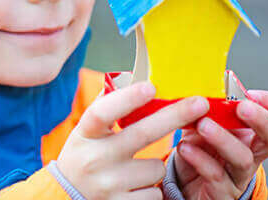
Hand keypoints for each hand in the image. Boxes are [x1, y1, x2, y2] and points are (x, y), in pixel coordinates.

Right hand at [57, 82, 209, 199]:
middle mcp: (95, 159)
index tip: (151, 87)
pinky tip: (133, 187)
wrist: (66, 198)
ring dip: (155, 164)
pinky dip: (151, 187)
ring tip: (133, 169)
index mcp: (86, 134)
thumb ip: (106, 107)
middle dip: (176, 116)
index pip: (103, 112)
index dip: (128, 98)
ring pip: (156, 167)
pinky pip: (155, 192)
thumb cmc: (84, 155)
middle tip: (200, 103)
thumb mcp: (86, 131)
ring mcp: (107, 186)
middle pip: (142, 134)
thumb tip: (133, 80)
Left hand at [174, 90, 267, 199]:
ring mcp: (237, 173)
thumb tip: (200, 80)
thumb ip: (206, 105)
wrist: (185, 181)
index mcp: (249, 132)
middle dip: (261, 119)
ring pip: (242, 157)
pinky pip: (215, 175)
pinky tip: (185, 147)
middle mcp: (250, 152)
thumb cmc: (199, 147)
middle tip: (241, 107)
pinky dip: (200, 159)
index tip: (251, 93)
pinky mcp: (221, 191)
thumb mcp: (204, 121)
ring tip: (203, 125)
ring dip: (223, 138)